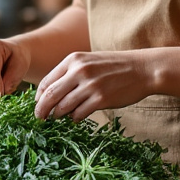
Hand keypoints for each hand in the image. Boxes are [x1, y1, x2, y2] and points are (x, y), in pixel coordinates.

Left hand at [34, 51, 152, 120]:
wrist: (143, 69)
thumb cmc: (114, 67)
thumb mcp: (89, 61)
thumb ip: (70, 73)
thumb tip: (50, 94)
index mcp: (73, 60)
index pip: (47, 81)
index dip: (38, 96)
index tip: (37, 105)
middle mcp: (79, 71)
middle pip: (50, 95)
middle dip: (41, 110)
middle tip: (39, 118)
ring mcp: (90, 86)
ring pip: (63, 107)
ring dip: (58, 115)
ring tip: (59, 117)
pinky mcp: (101, 99)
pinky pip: (79, 114)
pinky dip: (74, 118)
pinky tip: (76, 117)